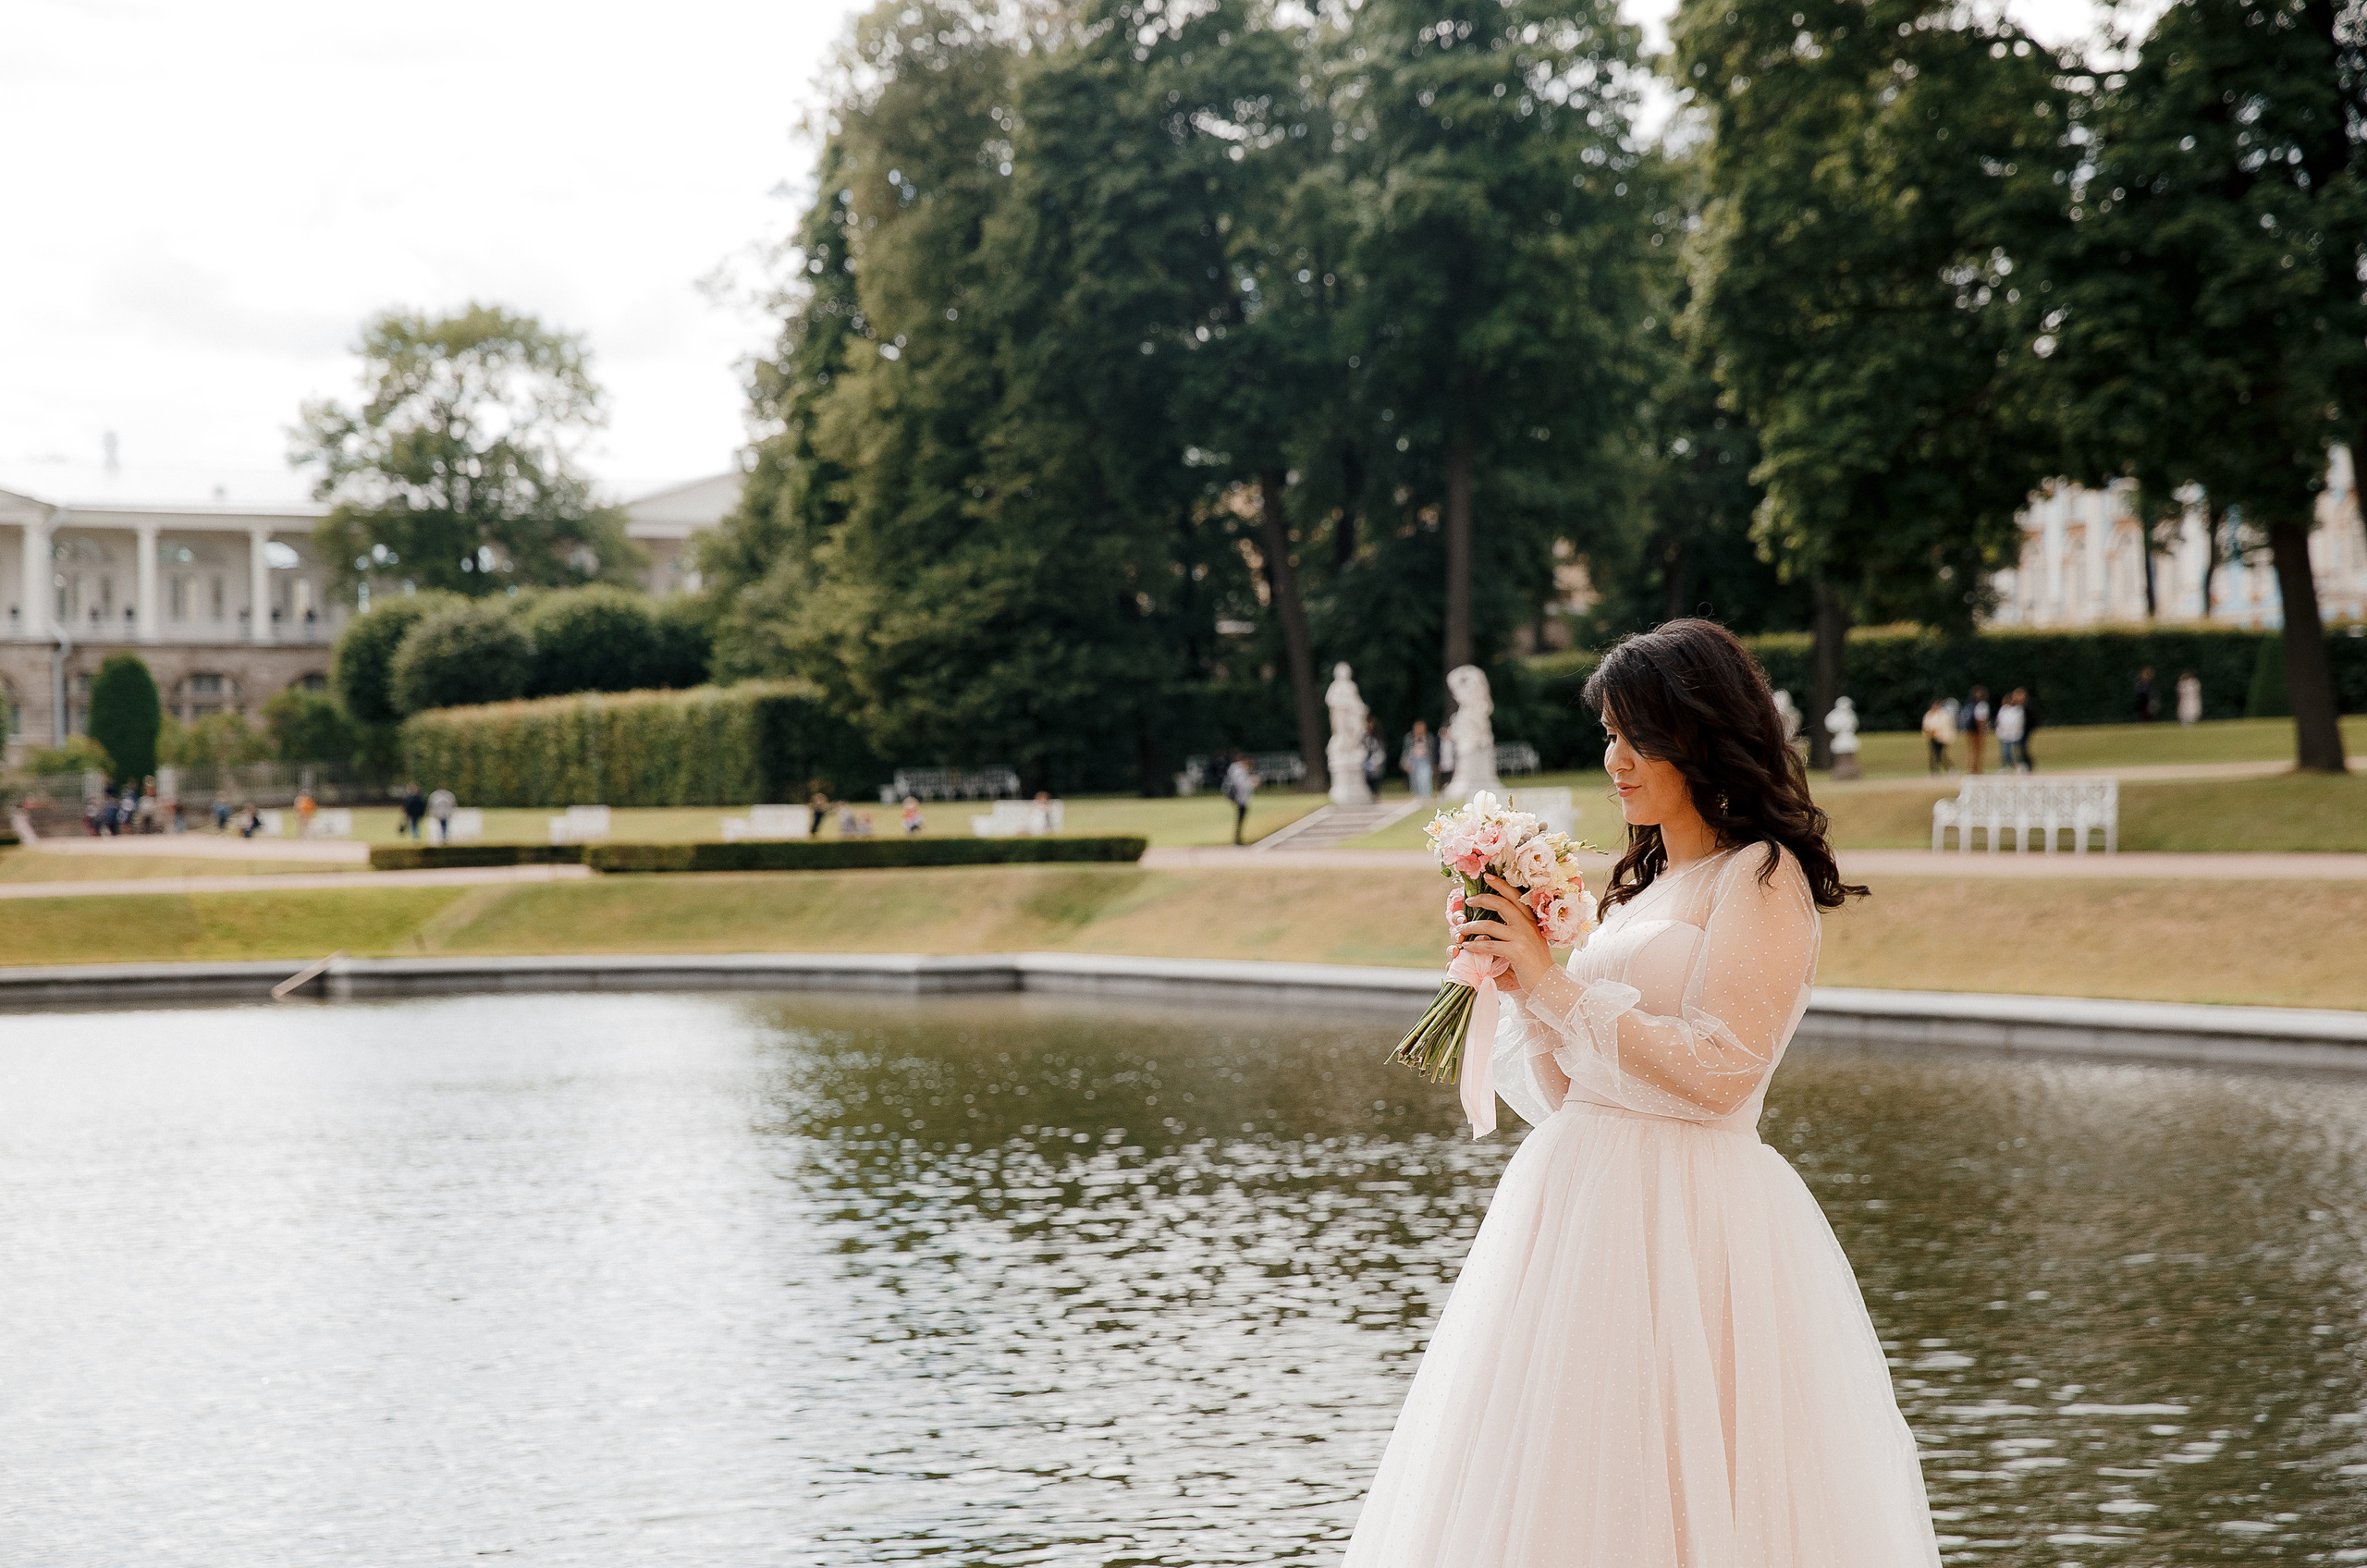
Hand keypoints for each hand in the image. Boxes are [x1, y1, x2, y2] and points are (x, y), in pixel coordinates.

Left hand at [1451, 875, 1555, 991]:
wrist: (1549, 983)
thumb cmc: (1535, 964)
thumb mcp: (1529, 941)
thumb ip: (1515, 930)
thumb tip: (1492, 922)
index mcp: (1530, 920)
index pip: (1515, 896)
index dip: (1500, 884)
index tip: (1487, 876)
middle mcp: (1527, 925)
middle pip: (1501, 903)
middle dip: (1481, 899)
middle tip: (1468, 901)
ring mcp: (1522, 938)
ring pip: (1490, 925)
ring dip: (1471, 926)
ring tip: (1460, 930)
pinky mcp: (1517, 952)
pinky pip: (1490, 945)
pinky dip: (1475, 945)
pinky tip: (1467, 946)